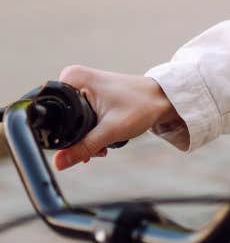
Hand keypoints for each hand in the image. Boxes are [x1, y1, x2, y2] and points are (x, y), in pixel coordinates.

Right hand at [52, 65, 181, 170]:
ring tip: (102, 148)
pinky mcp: (91, 95)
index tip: (77, 147)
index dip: (61, 134)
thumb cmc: (142, 105)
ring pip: (72, 122)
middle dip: (76, 140)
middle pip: (62, 119)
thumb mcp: (110, 130)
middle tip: (94, 152)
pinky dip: (90, 133)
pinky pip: (81, 119)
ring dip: (84, 140)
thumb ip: (84, 147)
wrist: (163, 98)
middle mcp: (74, 79)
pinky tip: (102, 143)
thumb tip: (58, 163)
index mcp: (73, 78)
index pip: (52, 112)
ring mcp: (83, 87)